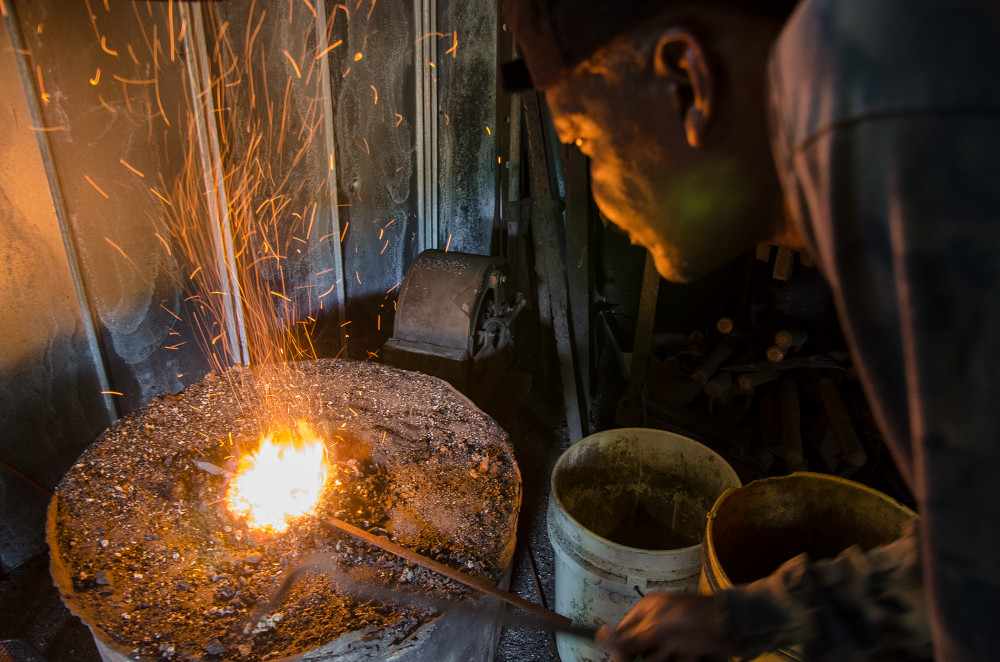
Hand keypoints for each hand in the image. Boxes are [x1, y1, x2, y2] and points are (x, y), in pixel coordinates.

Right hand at [596, 592, 734, 661]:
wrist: (738, 627)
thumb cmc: (696, 622)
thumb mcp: (659, 629)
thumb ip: (630, 638)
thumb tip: (598, 635)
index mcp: (647, 612)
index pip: (625, 636)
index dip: (624, 653)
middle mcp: (659, 626)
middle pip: (644, 655)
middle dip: (661, 657)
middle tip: (674, 648)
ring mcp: (676, 641)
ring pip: (662, 661)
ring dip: (677, 660)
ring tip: (692, 651)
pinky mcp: (690, 653)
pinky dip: (690, 661)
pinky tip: (700, 655)